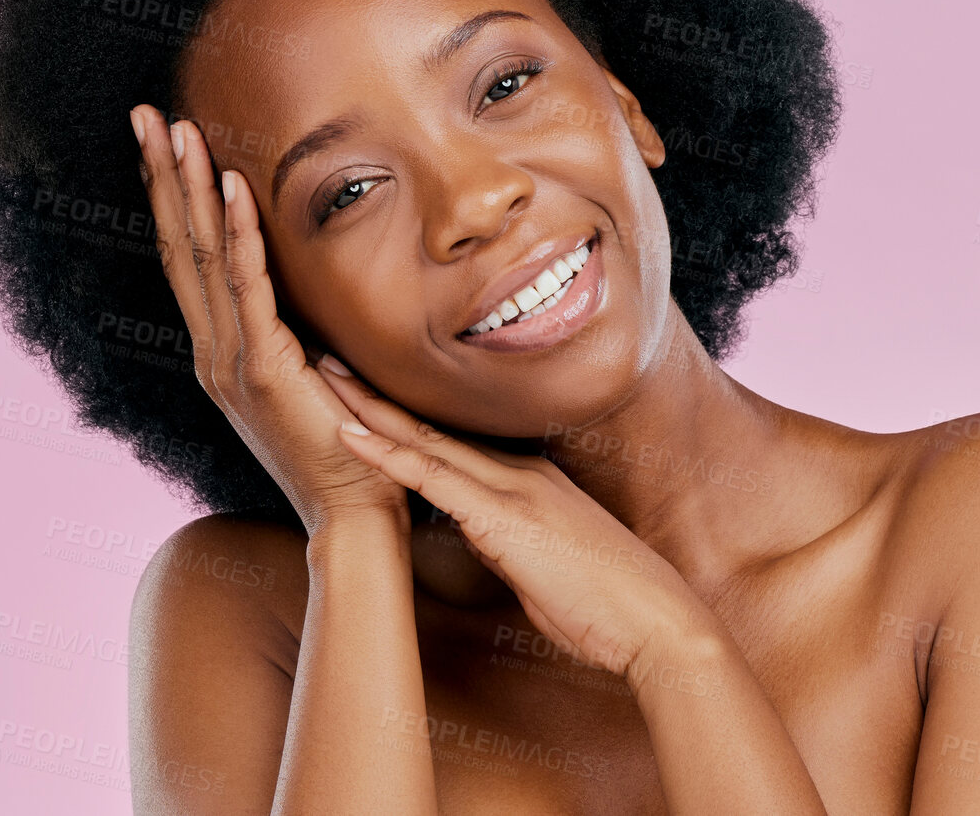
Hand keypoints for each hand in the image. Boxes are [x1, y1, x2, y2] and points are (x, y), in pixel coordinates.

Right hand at [130, 105, 405, 533]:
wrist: (354, 515)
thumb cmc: (348, 449)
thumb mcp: (317, 376)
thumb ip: (303, 333)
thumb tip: (315, 285)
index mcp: (223, 351)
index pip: (188, 258)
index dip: (172, 198)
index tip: (163, 141)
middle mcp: (214, 352)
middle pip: (178, 246)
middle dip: (162, 176)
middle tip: (146, 115)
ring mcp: (232, 362)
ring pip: (201, 258)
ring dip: (188, 190)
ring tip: (177, 132)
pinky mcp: (265, 371)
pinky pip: (248, 290)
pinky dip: (238, 235)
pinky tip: (230, 188)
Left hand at [316, 367, 716, 682]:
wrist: (657, 621)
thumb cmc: (610, 604)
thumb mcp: (547, 564)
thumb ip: (509, 541)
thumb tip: (480, 536)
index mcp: (531, 479)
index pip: (455, 438)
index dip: (407, 412)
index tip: (367, 388)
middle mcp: (519, 471)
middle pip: (433, 425)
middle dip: (377, 392)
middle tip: (329, 357)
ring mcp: (513, 489)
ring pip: (425, 439)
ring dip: (369, 407)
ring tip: (322, 376)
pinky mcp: (504, 517)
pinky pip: (433, 478)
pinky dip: (386, 454)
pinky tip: (349, 436)